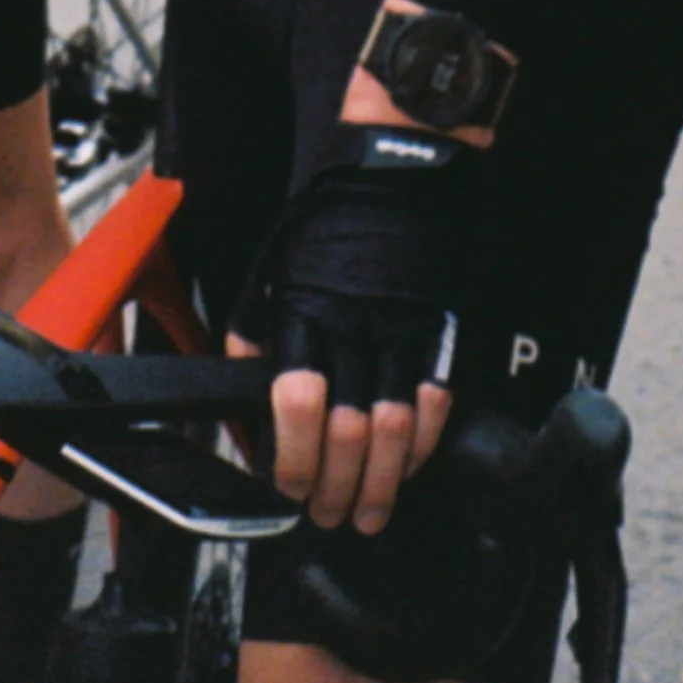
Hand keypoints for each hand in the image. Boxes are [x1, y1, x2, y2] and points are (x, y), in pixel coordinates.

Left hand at [230, 129, 473, 534]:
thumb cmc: (329, 214)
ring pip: (396, 428)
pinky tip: (408, 467)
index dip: (290, 457)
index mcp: (306, 310)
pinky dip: (424, 444)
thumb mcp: (271, 264)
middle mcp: (356, 325)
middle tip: (328, 515)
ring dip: (382, 484)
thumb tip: (241, 395)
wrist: (397, 168)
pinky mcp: (441, 328)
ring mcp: (404, 329)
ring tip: (369, 513)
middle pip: (348, 430)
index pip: (296, 401)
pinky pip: (437, 401)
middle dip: (336, 488)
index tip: (286, 484)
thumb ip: (253, 331)